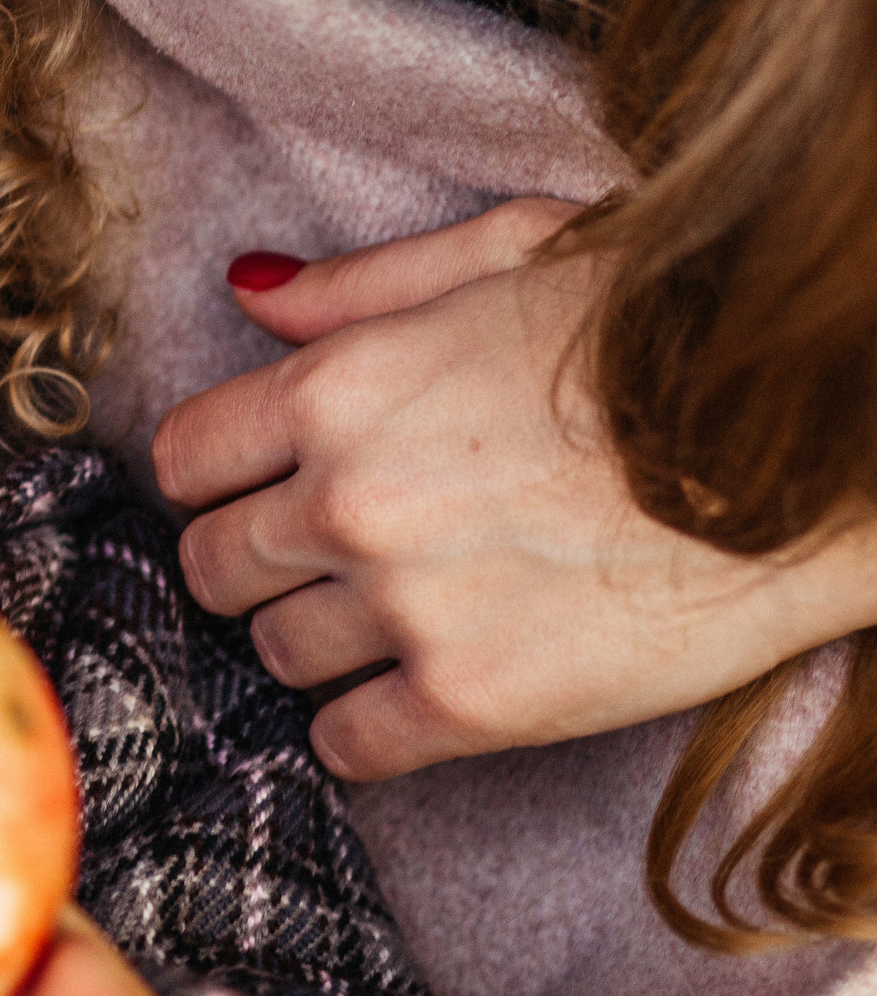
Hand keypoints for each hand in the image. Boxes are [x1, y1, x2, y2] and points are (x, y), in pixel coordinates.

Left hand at [153, 199, 876, 780]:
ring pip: (275, 656)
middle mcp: (350, 501)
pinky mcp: (475, 702)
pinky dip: (364, 730)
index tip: (256, 486)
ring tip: (396, 613)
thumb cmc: (669, 327)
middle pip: (212, 567)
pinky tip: (412, 695)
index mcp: (338, 388)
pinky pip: (347, 745)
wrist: (820, 443)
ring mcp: (408, 607)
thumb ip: (360, 284)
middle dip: (256, 562)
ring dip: (316, 643)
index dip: (215, 477)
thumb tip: (248, 291)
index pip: (183, 460)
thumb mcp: (509, 251)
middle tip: (326, 557)